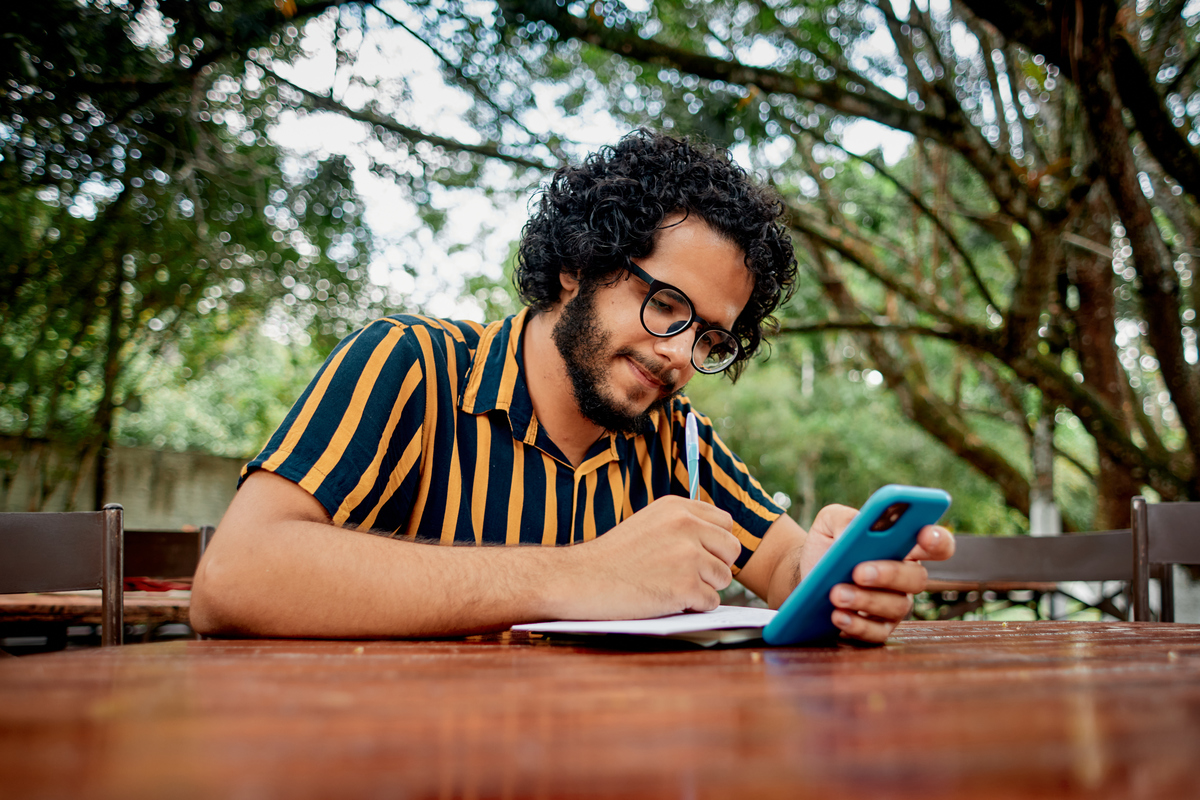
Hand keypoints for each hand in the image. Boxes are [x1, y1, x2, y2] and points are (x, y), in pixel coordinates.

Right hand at [554, 496, 741, 619]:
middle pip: (731, 548)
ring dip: (704, 588)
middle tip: (690, 575)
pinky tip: (668, 600)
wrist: (581, 579)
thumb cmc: (612, 557)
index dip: (715, 543)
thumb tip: (717, 540)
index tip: (699, 554)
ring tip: (671, 586)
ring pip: (723, 577)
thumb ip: (681, 525)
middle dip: (716, 565)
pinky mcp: (685, 586)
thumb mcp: (648, 523)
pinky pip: (711, 601)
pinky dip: (694, 606)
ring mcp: (688, 556)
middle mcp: (686, 526)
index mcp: (677, 508)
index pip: (724, 522)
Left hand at [803, 504, 955, 643]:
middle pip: (917, 578)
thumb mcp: (830, 521)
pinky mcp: (878, 628)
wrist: (805, 572)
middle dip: (890, 574)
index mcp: (904, 546)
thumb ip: (844, 519)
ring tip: (836, 594)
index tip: (925, 535)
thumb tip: (852, 532)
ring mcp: (895, 604)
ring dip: (866, 600)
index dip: (938, 540)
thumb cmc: (828, 543)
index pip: (936, 543)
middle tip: (859, 572)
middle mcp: (906, 576)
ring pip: (896, 606)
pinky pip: (877, 632)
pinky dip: (857, 625)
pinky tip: (838, 616)